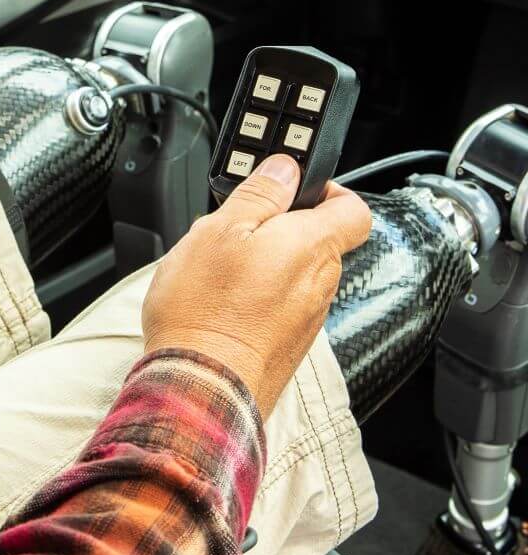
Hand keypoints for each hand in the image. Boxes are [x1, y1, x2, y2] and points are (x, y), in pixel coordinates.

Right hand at [142, 155, 371, 419]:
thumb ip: (259, 194)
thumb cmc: (205, 311)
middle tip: (237, 226)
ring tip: (221, 267)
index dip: (327, 189)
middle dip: (281, 226)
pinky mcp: (288, 344)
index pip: (354, 208)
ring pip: (296, 272)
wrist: (199, 386)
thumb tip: (285, 168)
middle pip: (319, 239)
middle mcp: (321, 283)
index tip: (290, 186)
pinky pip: (282, 304)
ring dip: (266, 261)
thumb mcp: (219, 229)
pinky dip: (258, 295)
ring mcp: (307, 318)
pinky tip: (222, 300)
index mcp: (312, 246)